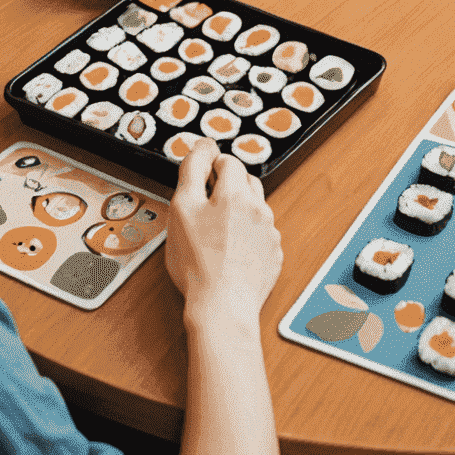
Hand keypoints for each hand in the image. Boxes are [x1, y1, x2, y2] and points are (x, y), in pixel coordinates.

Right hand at [165, 138, 283, 323]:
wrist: (222, 307)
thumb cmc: (198, 264)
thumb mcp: (181, 209)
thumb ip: (192, 171)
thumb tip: (203, 148)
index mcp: (237, 194)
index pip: (228, 161)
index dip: (211, 165)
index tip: (201, 175)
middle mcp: (259, 209)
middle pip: (246, 181)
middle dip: (227, 186)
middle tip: (206, 205)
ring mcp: (269, 232)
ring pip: (255, 208)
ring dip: (239, 211)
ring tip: (216, 233)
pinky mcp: (273, 254)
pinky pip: (262, 234)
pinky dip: (248, 236)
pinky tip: (230, 251)